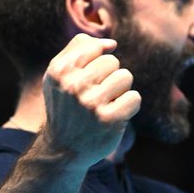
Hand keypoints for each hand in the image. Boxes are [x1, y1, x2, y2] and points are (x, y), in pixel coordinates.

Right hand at [40, 34, 140, 166]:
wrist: (64, 149)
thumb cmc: (65, 106)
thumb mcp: (58, 75)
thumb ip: (78, 49)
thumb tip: (111, 44)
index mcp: (59, 71)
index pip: (94, 46)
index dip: (96, 61)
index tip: (87, 79)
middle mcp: (73, 86)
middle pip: (112, 61)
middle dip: (109, 77)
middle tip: (95, 96)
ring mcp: (91, 104)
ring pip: (125, 77)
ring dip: (120, 91)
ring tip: (105, 105)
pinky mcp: (109, 120)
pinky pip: (134, 98)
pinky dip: (129, 106)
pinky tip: (115, 116)